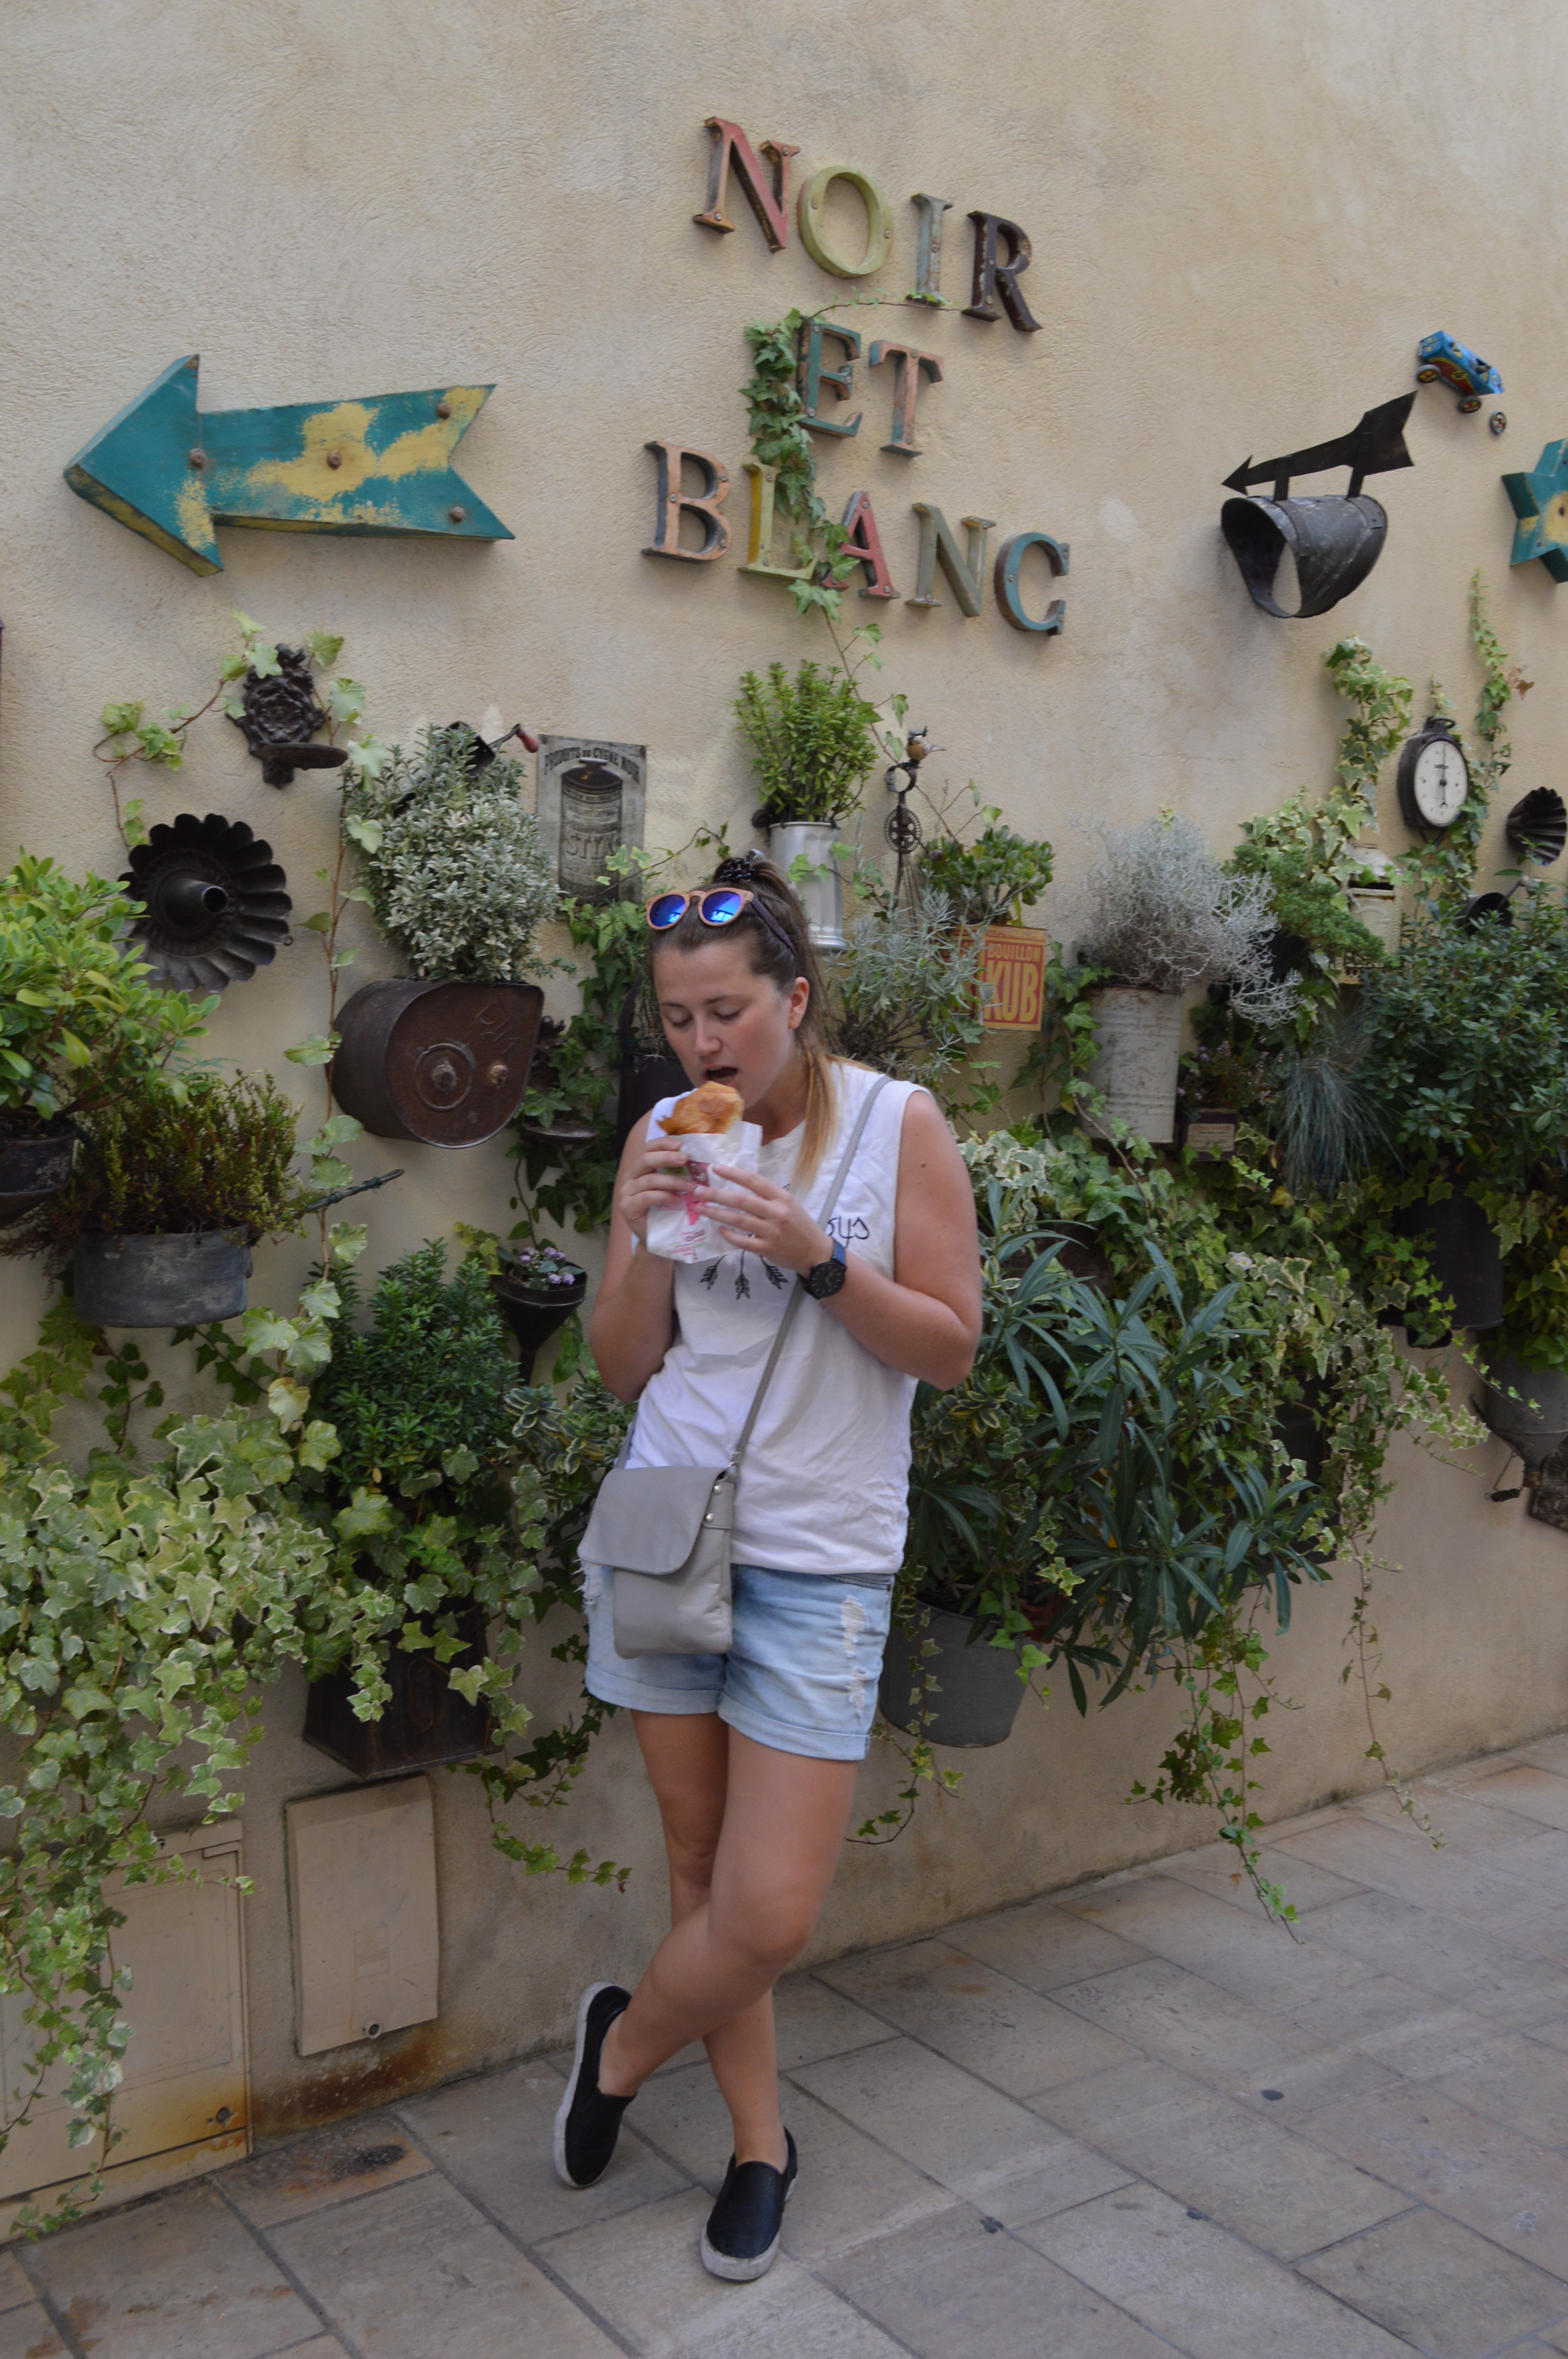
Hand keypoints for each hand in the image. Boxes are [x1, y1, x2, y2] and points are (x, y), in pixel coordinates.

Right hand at [616, 1134, 695, 1245]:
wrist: (657, 1239)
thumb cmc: (666, 1211)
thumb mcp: (672, 1187)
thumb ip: (676, 1173)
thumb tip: (695, 1157)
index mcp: (640, 1169)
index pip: (647, 1148)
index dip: (663, 1143)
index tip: (681, 1144)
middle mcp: (630, 1177)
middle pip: (645, 1159)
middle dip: (667, 1157)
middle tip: (685, 1159)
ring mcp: (626, 1193)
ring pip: (649, 1179)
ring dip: (672, 1181)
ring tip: (690, 1186)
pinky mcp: (627, 1207)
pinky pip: (646, 1197)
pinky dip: (663, 1196)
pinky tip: (676, 1200)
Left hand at [698, 1163, 832, 1275]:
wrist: (815, 1252)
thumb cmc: (800, 1225)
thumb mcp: (789, 1204)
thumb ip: (767, 1196)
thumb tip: (739, 1186)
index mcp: (782, 1197)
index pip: (754, 1181)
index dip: (733, 1173)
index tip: (715, 1168)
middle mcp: (776, 1212)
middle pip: (741, 1200)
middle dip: (717, 1195)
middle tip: (698, 1191)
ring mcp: (771, 1232)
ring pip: (738, 1220)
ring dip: (717, 1213)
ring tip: (702, 1209)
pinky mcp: (767, 1249)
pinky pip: (743, 1241)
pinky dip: (729, 1235)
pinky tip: (719, 1229)